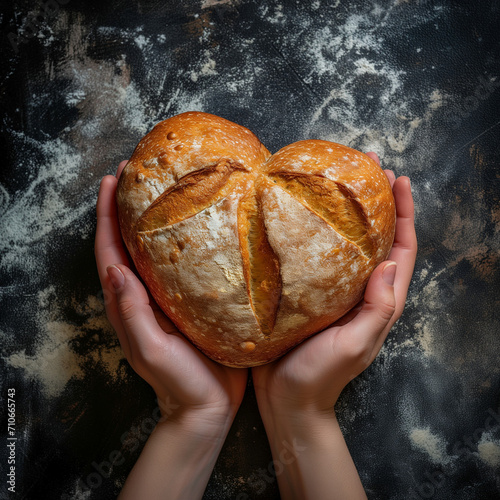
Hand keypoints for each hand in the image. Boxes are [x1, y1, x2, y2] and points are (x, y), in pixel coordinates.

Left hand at [95, 161, 247, 498]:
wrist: (206, 407)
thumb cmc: (179, 383)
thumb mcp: (152, 351)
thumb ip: (134, 314)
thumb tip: (117, 270)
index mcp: (128, 304)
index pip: (110, 252)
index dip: (106, 216)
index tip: (111, 181)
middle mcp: (143, 296)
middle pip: (126, 243)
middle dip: (124, 207)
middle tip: (136, 173)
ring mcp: (165, 299)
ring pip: (150, 250)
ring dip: (148, 219)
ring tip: (162, 189)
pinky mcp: (188, 303)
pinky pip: (178, 265)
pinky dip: (177, 241)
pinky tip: (194, 227)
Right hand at [252, 152, 416, 413]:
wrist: (287, 399)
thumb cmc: (321, 376)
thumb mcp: (355, 344)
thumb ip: (376, 308)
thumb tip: (391, 263)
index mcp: (379, 302)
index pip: (401, 250)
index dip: (404, 214)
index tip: (398, 180)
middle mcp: (361, 292)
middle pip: (379, 240)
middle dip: (380, 204)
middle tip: (369, 169)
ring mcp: (335, 292)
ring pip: (350, 245)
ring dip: (352, 214)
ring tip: (341, 183)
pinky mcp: (310, 294)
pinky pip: (321, 258)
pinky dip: (321, 235)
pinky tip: (305, 219)